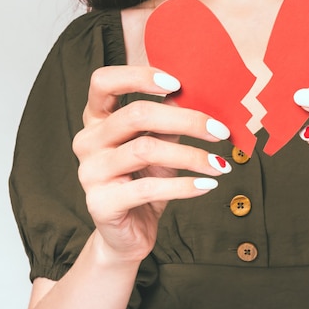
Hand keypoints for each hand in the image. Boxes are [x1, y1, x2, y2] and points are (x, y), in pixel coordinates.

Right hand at [72, 66, 231, 263]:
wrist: (128, 233)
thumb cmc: (145, 180)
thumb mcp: (160, 144)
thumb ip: (169, 119)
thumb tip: (199, 91)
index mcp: (97, 119)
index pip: (103, 81)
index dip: (138, 76)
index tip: (177, 83)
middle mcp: (88, 141)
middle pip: (135, 114)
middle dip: (185, 120)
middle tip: (220, 131)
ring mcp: (90, 172)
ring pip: (145, 150)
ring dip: (191, 156)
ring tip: (220, 165)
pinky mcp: (101, 203)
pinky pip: (148, 188)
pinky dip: (184, 186)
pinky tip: (207, 185)